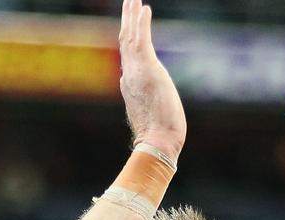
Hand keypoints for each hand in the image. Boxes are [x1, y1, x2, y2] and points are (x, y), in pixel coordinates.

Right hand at [119, 0, 186, 161]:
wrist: (157, 142)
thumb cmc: (159, 137)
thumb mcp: (150, 117)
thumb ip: (146, 106)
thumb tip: (149, 110)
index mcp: (130, 87)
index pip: (128, 59)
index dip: (128, 41)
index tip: (130, 28)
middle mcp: (130, 77)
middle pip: (125, 43)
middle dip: (127, 22)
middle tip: (129, 3)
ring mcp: (136, 72)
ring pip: (130, 37)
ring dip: (132, 16)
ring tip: (134, 0)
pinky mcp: (147, 69)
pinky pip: (142, 39)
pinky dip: (141, 22)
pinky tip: (144, 8)